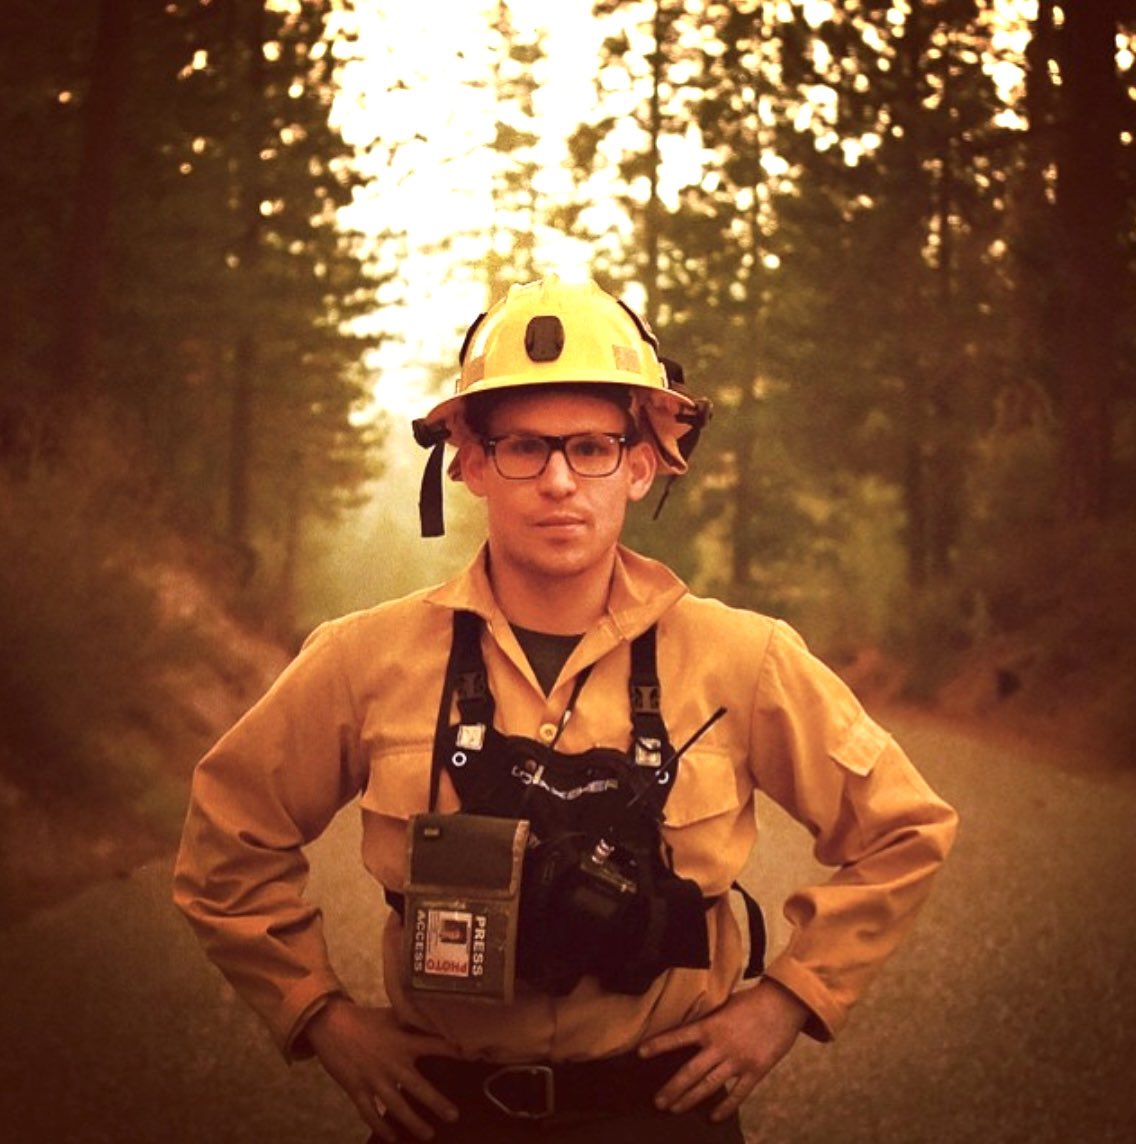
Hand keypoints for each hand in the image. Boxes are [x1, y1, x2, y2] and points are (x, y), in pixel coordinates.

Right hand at [304, 997, 459, 1140]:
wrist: (332, 1025)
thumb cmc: (366, 1019)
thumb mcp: (392, 1015)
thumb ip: (412, 1021)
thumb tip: (435, 1018)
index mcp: (402, 1042)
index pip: (433, 1046)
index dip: (451, 1051)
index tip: (470, 1057)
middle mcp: (392, 1063)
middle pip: (418, 1087)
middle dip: (436, 1103)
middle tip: (454, 1116)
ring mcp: (374, 1079)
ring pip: (396, 1106)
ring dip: (413, 1122)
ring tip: (429, 1134)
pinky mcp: (357, 1089)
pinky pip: (370, 1113)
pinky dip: (381, 1127)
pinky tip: (392, 1138)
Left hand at [638, 979, 809, 1121]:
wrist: (784, 1003)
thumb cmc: (752, 1000)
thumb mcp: (724, 1003)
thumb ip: (708, 1018)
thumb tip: (690, 1024)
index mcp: (711, 1025)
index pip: (678, 1036)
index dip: (658, 1044)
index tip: (640, 1053)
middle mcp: (721, 1045)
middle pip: (691, 1072)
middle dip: (672, 1088)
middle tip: (657, 1102)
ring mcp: (738, 1060)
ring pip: (709, 1086)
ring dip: (690, 1099)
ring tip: (674, 1109)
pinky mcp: (756, 1071)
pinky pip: (738, 1094)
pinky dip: (725, 1107)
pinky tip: (713, 1118)